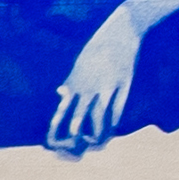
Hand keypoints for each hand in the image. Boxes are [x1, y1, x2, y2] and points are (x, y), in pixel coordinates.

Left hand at [48, 10, 142, 153]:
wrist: (121, 30)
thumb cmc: (99, 47)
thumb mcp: (79, 64)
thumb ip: (70, 81)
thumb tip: (61, 92)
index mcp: (72, 85)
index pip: (59, 117)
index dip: (55, 136)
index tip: (56, 144)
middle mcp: (86, 89)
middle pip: (75, 125)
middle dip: (74, 143)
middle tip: (77, 149)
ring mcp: (105, 88)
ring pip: (98, 123)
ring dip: (96, 139)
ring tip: (96, 143)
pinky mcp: (122, 86)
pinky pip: (116, 112)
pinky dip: (113, 125)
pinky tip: (112, 130)